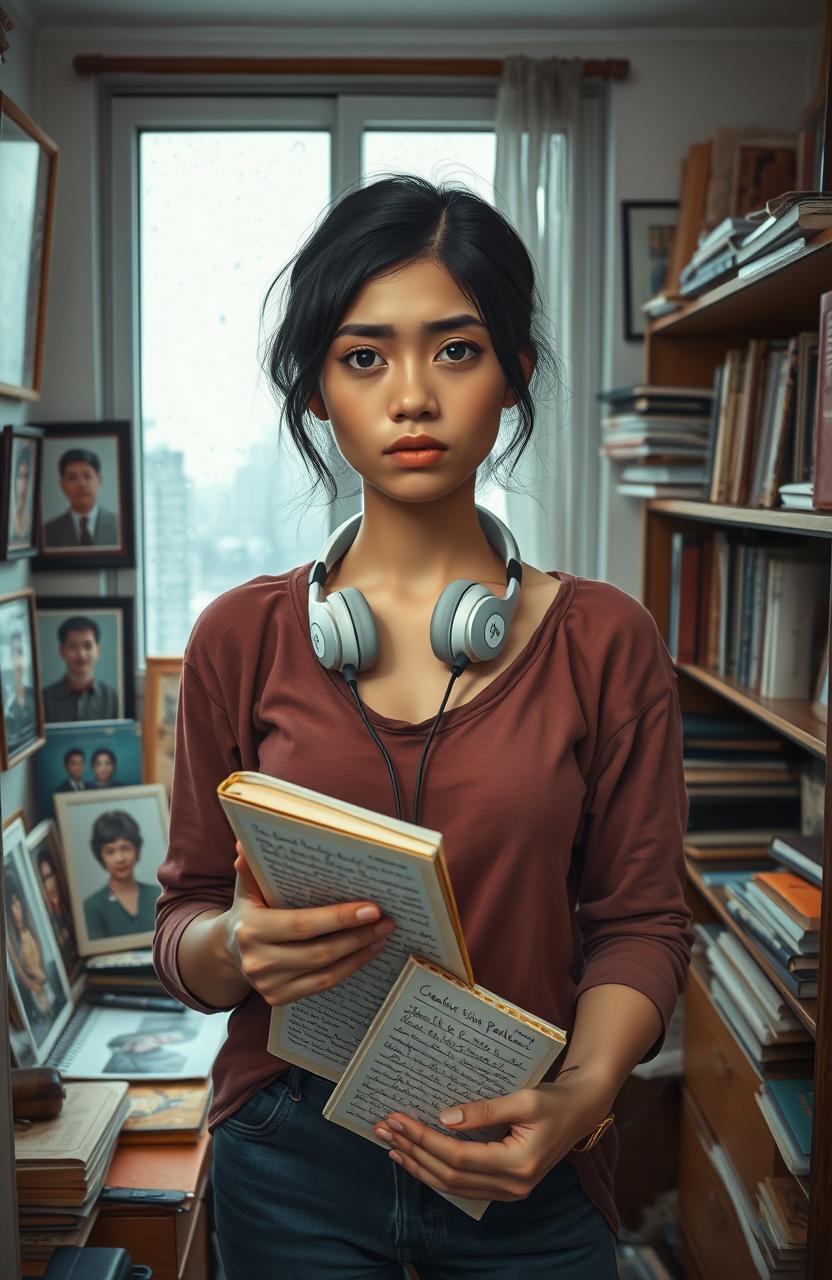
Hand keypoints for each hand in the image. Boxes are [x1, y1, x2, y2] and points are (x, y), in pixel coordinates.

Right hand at [223, 841, 396, 1006]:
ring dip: (358, 953)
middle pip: (318, 951)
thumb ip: (251, 869)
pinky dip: (348, 969)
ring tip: (382, 935)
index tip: (371, 908)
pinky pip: (321, 986)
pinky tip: (366, 952)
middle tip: (386, 920)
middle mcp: (258, 961)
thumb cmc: (249, 912)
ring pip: (324, 972)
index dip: (339, 918)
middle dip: (357, 935)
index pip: (302, 925)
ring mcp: (268, 985)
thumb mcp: (247, 889)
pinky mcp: (278, 999)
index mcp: (250, 929)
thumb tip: (245, 843)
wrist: (230, 952)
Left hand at [371, 1070, 614, 1202]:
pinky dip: (436, 1172)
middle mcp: (513, 1186)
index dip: (424, 1140)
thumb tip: (444, 1118)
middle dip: (413, 1152)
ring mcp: (509, 1191)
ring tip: (391, 1145)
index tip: (397, 1119)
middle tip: (384, 1130)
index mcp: (518, 1164)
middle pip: (450, 1176)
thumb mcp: (524, 1099)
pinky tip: (416, 1158)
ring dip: (419, 1165)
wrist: (582, 1110)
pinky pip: (463, 1186)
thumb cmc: (555, 1101)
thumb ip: (485, 1111)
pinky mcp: (505, 1187)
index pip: (457, 1157)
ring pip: (453, 1186)